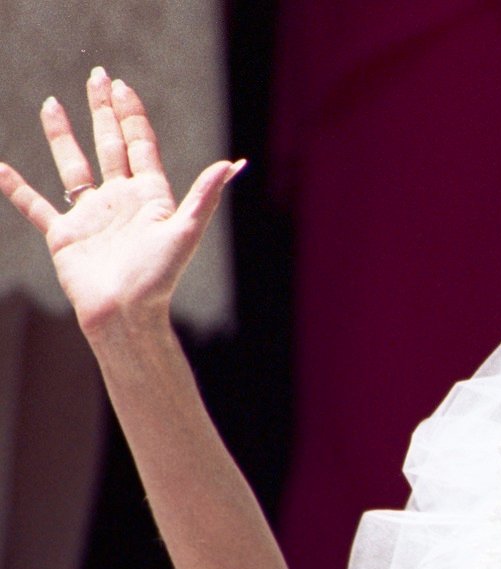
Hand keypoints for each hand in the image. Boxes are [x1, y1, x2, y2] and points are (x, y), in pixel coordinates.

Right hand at [0, 69, 240, 338]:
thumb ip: (205, 197)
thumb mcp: (184, 233)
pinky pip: (35, 206)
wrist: (125, 315)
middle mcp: (120, 201)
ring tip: (52, 103)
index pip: (140, 145)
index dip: (132, 115)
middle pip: (110, 145)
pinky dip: (16, 188)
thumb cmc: (158, 279)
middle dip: (104, 111)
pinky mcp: (64, 235)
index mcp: (149, 197)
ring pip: (72, 165)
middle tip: (98, 75)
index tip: (122, 86)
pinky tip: (0, 168)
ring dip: (62, 135)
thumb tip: (231, 164)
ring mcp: (91, 216)